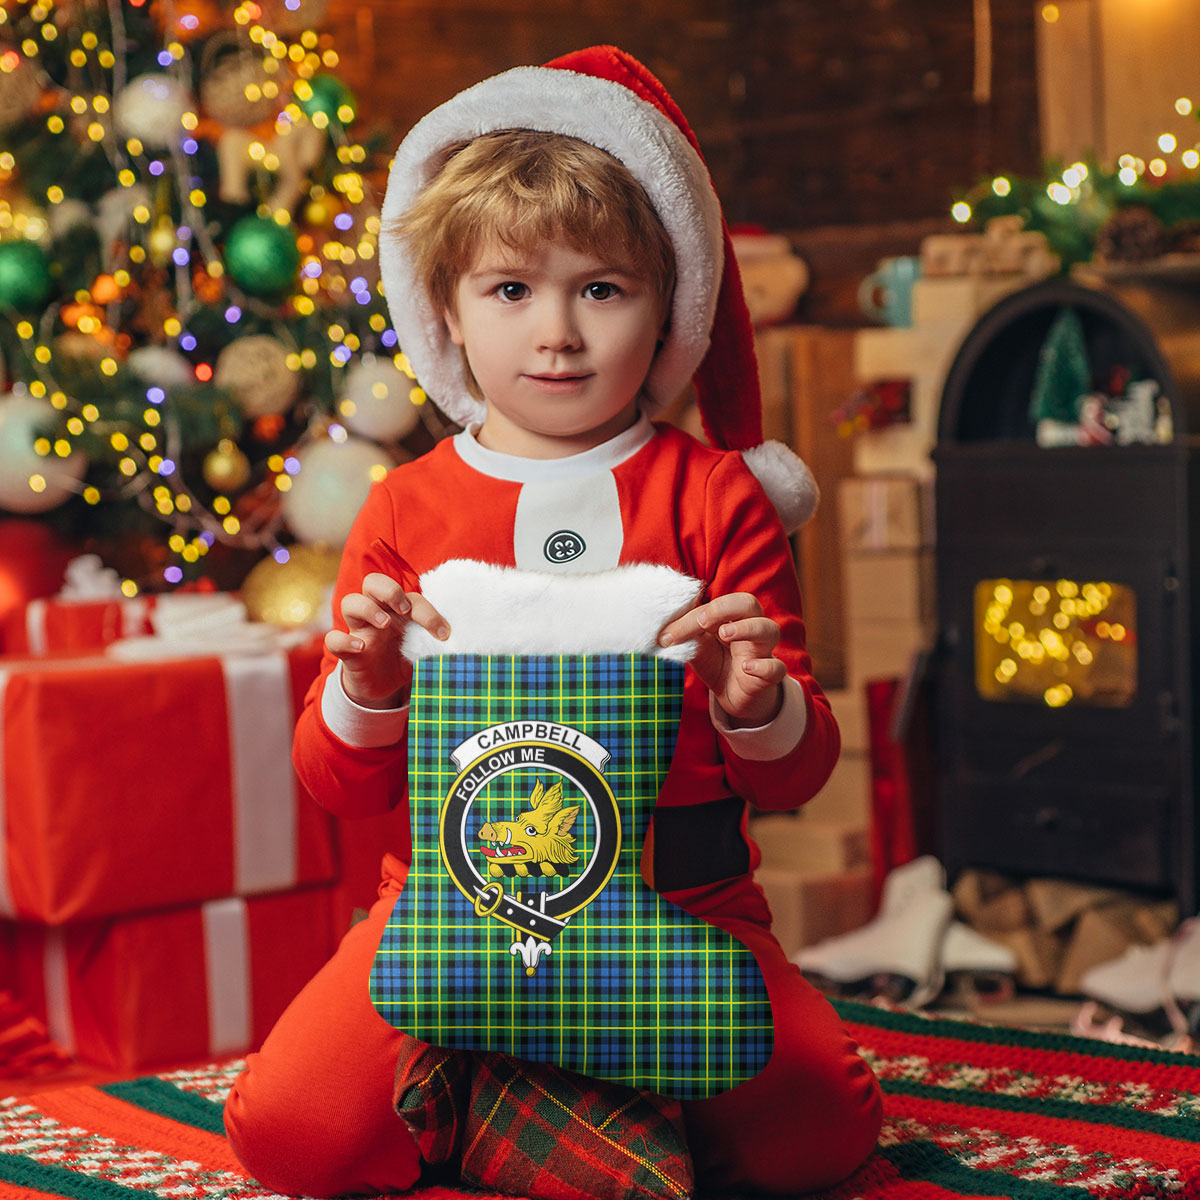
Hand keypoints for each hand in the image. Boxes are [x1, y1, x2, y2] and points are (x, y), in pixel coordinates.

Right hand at [324, 572, 448, 708]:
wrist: (384, 689)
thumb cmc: (405, 659)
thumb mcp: (423, 650)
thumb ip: (436, 643)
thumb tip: (462, 645)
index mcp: (398, 610)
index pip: (410, 596)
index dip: (428, 612)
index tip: (443, 634)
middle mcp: (377, 614)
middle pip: (373, 582)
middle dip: (389, 590)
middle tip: (404, 610)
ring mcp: (359, 630)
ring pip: (350, 602)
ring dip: (368, 608)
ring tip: (384, 624)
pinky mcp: (346, 652)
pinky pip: (333, 639)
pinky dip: (343, 640)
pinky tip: (361, 648)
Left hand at [658, 592, 785, 726]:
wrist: (734, 696)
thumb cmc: (717, 663)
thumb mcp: (697, 648)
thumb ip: (685, 636)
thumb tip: (661, 631)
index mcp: (731, 617)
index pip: (716, 605)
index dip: (692, 616)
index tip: (668, 635)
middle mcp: (750, 628)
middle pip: (749, 603)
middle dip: (724, 608)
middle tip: (702, 622)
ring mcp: (762, 651)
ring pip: (769, 629)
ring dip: (747, 628)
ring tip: (725, 634)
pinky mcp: (769, 676)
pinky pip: (776, 668)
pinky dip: (764, 666)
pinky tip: (746, 667)